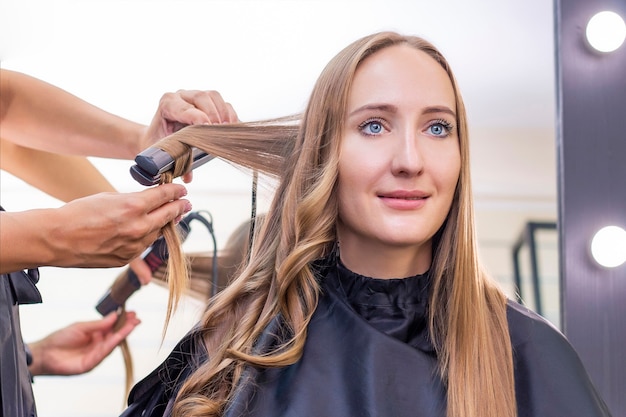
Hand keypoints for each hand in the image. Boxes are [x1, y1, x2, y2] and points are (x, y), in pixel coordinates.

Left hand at [27, 311, 140, 375]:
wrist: (44, 353)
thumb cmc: (59, 339)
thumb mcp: (81, 327)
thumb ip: (98, 324)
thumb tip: (114, 315)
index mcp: (95, 334)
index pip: (112, 327)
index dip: (122, 321)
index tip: (132, 313)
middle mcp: (98, 345)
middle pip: (115, 336)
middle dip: (127, 327)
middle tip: (137, 318)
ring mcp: (95, 355)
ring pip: (113, 344)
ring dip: (123, 334)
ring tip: (133, 324)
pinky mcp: (91, 364)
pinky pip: (104, 352)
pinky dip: (113, 343)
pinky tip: (119, 335)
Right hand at [38, 183, 190, 270]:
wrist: (57, 239)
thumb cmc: (79, 213)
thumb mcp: (109, 198)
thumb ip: (133, 200)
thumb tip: (149, 201)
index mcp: (134, 207)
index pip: (165, 197)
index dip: (176, 192)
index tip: (182, 190)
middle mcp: (139, 228)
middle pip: (168, 215)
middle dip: (179, 208)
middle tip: (186, 203)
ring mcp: (134, 246)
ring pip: (157, 233)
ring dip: (163, 224)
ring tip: (169, 217)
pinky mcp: (127, 258)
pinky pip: (143, 245)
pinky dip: (146, 237)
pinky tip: (146, 231)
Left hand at [141, 90, 238, 181]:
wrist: (158, 136)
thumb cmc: (159, 143)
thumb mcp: (163, 151)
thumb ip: (175, 161)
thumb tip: (188, 176)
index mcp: (167, 105)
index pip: (184, 108)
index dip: (198, 117)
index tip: (208, 128)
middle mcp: (181, 97)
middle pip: (201, 97)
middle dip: (213, 114)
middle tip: (219, 131)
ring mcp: (195, 97)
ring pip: (214, 96)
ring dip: (224, 113)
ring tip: (227, 130)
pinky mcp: (208, 102)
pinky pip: (223, 104)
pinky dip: (231, 115)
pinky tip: (232, 128)